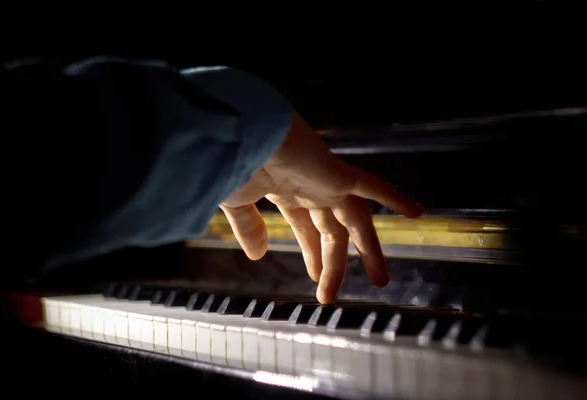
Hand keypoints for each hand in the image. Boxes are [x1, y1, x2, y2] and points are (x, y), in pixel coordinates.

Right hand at [221, 112, 423, 303]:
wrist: (236, 135)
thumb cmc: (229, 163)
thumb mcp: (236, 202)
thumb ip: (249, 227)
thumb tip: (258, 256)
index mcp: (285, 192)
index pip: (305, 228)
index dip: (312, 254)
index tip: (316, 277)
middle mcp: (309, 188)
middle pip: (331, 231)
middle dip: (333, 263)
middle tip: (330, 295)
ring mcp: (326, 181)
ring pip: (356, 221)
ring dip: (369, 251)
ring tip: (380, 282)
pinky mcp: (337, 173)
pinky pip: (373, 187)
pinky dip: (394, 198)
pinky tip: (417, 213)